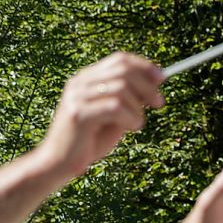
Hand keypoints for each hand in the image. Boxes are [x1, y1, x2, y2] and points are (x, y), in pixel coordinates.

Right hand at [34, 53, 164, 180]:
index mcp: (86, 79)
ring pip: (121, 89)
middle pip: (123, 71)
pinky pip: (115, 107)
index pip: (119, 59)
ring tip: (135, 124)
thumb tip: (154, 84)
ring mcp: (77, 96)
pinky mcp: (78, 113)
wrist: (60, 163)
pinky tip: (130, 127)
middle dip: (147, 86)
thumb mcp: (114, 117)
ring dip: (138, 108)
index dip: (143, 66)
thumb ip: (129, 100)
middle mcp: (80, 83)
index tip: (162, 77)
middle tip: (159, 103)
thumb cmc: (89, 141)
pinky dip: (131, 118)